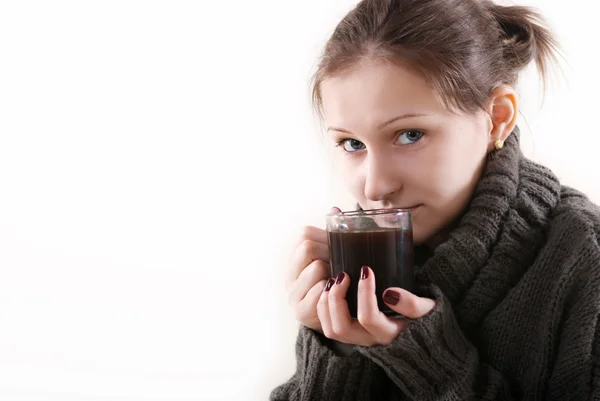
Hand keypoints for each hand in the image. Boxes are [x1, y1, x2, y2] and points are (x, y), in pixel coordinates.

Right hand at [285, 207, 341, 331]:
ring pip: (316, 268)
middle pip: (308, 247)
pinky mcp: (301, 312)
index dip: (326, 237)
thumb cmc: (336, 286)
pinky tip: (341, 293)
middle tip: (342, 263)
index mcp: (295, 260)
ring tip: (343, 279)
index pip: (305, 234)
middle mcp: (289, 276)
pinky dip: (332, 291)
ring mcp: (293, 294)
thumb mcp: (333, 260)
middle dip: (329, 252)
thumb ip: (333, 237)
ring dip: (333, 272)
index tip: (340, 246)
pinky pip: (319, 292)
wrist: (336, 322)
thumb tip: (335, 210)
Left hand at [317, 266, 435, 345]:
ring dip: (326, 303)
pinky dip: (324, 307)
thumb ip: (413, 304)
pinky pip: (329, 326)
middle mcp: (371, 340)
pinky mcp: (351, 333)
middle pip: (341, 328)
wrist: (422, 332)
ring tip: (333, 280)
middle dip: (336, 298)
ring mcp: (358, 339)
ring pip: (331, 329)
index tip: (366, 269)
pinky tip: (330, 288)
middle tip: (343, 275)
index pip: (368, 318)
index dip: (364, 292)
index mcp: (390, 334)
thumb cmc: (424, 316)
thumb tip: (390, 293)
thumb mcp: (427, 310)